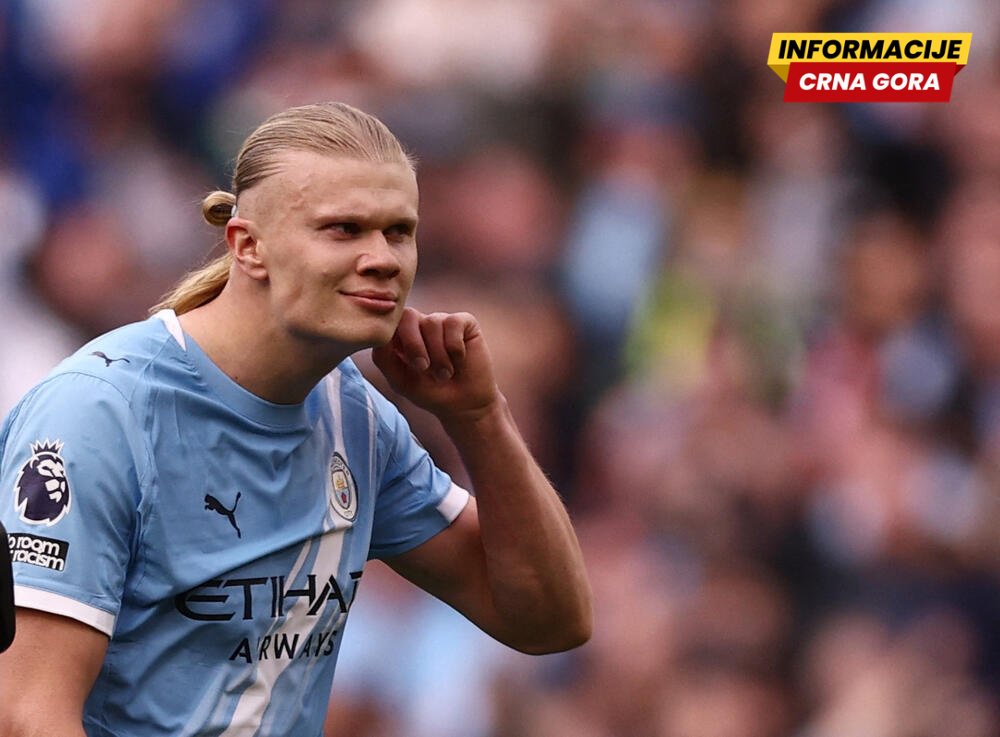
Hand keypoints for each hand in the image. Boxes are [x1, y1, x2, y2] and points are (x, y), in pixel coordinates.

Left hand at [372, 307, 500, 421]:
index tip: (401, 360)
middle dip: (413, 344)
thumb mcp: (401, 381)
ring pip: (432, 323)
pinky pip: (453, 323)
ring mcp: (442, 322)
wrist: (465, 404)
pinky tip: (459, 360)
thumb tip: (378, 336)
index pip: (390, 322)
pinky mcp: (464, 322)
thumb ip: (383, 358)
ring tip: (444, 374)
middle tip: (422, 368)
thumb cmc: (431, 392)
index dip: (393, 335)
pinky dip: (454, 347)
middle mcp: (421, 325)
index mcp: (402, 336)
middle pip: (408, 315)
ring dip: (438, 355)